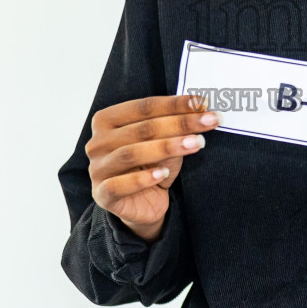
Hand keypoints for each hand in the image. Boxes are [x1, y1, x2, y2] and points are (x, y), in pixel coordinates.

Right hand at [85, 94, 218, 240]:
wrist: (143, 204)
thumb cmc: (151, 165)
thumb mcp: (165, 142)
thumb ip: (175, 126)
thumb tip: (201, 108)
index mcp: (106, 120)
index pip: (143, 107)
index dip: (174, 104)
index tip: (203, 103)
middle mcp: (97, 142)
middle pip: (141, 129)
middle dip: (179, 123)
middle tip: (209, 121)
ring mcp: (97, 169)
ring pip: (131, 153)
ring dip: (166, 147)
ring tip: (196, 144)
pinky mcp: (102, 194)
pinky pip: (120, 185)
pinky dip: (142, 179)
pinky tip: (164, 174)